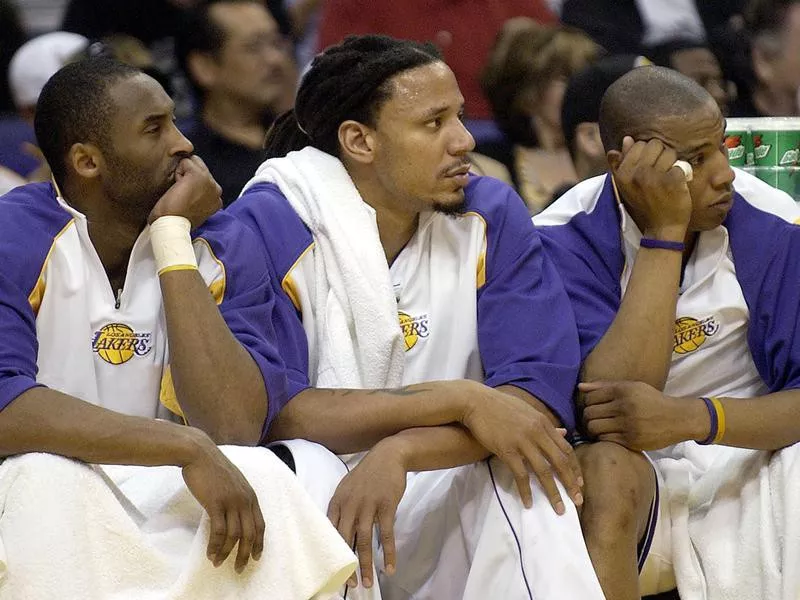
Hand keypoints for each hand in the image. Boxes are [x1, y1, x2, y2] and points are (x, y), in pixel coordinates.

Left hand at [149, 155, 221, 228]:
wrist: (172, 226)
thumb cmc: (177, 221)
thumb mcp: (193, 210)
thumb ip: (199, 196)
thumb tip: (192, 186)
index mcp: (217, 200)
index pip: (205, 178)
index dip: (191, 183)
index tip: (186, 198)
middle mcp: (217, 190)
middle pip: (201, 167)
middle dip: (188, 175)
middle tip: (182, 194)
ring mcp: (210, 181)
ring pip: (194, 162)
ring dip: (183, 173)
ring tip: (180, 191)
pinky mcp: (199, 175)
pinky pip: (185, 162)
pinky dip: (177, 172)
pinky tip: (177, 187)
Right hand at [181, 432, 264, 571]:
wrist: (199, 453)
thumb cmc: (213, 467)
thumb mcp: (233, 482)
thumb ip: (237, 496)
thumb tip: (235, 514)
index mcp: (251, 495)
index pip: (260, 524)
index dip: (259, 542)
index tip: (256, 556)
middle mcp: (245, 499)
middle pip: (250, 533)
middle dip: (246, 554)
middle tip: (240, 568)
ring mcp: (231, 501)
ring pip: (235, 535)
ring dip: (226, 552)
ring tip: (219, 563)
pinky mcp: (215, 503)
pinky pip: (219, 531)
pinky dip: (215, 545)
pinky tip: (210, 553)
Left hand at [327, 439, 406, 589]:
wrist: (388, 455)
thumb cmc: (367, 474)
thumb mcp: (347, 488)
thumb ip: (342, 508)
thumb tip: (338, 532)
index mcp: (337, 501)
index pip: (330, 531)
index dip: (330, 552)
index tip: (331, 569)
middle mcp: (350, 504)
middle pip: (345, 539)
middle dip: (346, 564)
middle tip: (348, 584)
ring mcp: (368, 505)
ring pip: (364, 540)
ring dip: (365, 564)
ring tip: (366, 582)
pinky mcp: (386, 506)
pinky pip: (386, 534)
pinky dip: (388, 553)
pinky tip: (390, 567)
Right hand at [460, 382, 582, 513]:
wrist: (476, 402)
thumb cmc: (500, 405)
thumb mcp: (528, 411)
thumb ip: (545, 424)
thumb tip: (563, 431)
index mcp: (543, 423)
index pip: (566, 449)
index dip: (574, 468)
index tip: (579, 483)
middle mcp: (537, 432)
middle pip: (560, 462)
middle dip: (571, 484)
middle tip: (578, 501)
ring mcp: (522, 441)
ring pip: (544, 471)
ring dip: (553, 492)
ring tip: (559, 509)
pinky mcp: (507, 450)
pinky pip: (520, 475)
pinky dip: (526, 491)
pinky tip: (528, 502)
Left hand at [579, 380, 706, 449]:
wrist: (678, 418)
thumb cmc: (651, 400)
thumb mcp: (632, 387)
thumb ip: (604, 386)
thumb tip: (580, 387)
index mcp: (623, 390)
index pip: (590, 397)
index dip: (587, 402)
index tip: (592, 406)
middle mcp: (624, 407)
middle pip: (589, 413)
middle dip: (587, 417)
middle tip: (593, 418)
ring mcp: (627, 425)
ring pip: (593, 428)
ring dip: (592, 429)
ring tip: (598, 427)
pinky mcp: (630, 440)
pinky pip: (605, 439)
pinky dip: (602, 437)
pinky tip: (608, 434)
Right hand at [608, 136, 692, 238]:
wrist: (662, 227)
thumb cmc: (645, 203)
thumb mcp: (628, 184)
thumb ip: (623, 161)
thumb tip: (626, 139)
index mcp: (623, 173)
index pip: (638, 144)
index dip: (648, 153)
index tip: (649, 167)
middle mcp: (636, 173)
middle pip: (655, 144)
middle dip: (661, 154)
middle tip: (661, 171)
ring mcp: (654, 177)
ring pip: (669, 152)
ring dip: (672, 162)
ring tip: (669, 177)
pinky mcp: (672, 180)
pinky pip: (680, 164)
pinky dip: (681, 173)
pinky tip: (677, 184)